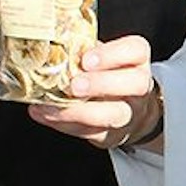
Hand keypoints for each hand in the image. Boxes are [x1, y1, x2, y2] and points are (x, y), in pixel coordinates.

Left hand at [28, 35, 164, 152]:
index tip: (86, 59)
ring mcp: (128, 113)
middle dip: (102, 83)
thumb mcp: (100, 56)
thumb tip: (50, 50)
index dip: (112, 54)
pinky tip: (45, 114)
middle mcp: (139, 86)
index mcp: (136, 59)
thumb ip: (83, 51)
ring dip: (82, 111)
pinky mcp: (111, 135)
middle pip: (135, 83)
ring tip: (54, 105)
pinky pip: (91, 132)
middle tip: (74, 85)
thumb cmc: (106, 74)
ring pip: (115, 114)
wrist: (126, 109)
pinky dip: (64, 124)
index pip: (135, 50)